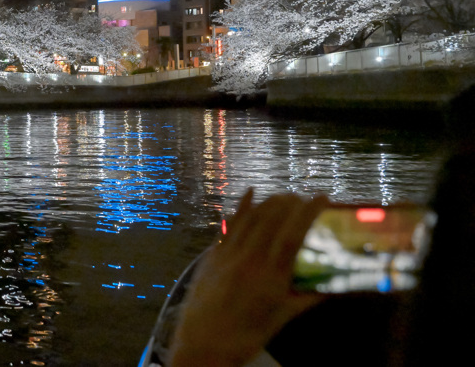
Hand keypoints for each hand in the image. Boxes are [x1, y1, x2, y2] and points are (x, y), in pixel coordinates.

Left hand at [169, 189, 328, 366]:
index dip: (308, 212)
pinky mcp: (212, 255)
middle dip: (290, 203)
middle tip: (305, 198)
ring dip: (269, 202)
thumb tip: (335, 284)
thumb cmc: (246, 335)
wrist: (203, 344)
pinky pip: (228, 225)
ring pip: (250, 217)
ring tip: (285, 196)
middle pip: (271, 219)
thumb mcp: (282, 318)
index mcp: (270, 276)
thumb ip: (307, 298)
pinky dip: (240, 207)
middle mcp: (248, 259)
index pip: (293, 234)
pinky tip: (249, 193)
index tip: (322, 198)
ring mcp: (227, 254)